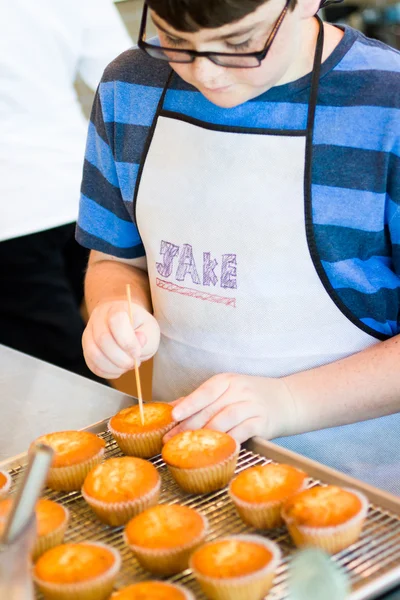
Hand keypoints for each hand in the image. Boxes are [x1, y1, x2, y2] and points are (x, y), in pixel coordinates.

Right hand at [82, 300, 159, 378]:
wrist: (126, 324)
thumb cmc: (139, 326)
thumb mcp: (150, 328)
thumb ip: (146, 337)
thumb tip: (138, 343)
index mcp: (116, 309)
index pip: (116, 321)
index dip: (127, 341)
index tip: (137, 352)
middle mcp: (98, 319)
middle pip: (102, 339)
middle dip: (121, 358)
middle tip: (134, 362)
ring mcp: (89, 334)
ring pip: (94, 353)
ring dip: (113, 366)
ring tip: (126, 366)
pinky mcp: (86, 349)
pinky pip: (92, 364)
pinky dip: (107, 372)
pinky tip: (118, 369)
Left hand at [163, 373, 295, 444]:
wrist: (287, 400)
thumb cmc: (249, 397)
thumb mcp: (227, 390)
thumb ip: (200, 399)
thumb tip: (170, 408)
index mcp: (227, 380)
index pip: (205, 391)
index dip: (189, 403)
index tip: (173, 415)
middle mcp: (239, 390)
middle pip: (211, 408)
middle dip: (189, 425)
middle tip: (171, 439)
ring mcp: (252, 406)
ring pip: (225, 419)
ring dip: (206, 434)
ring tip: (191, 445)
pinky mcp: (262, 423)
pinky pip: (242, 432)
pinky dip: (229, 440)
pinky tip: (217, 449)